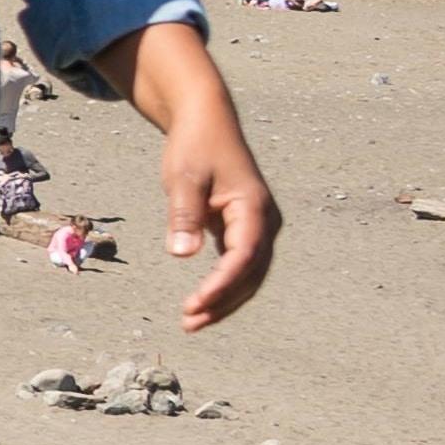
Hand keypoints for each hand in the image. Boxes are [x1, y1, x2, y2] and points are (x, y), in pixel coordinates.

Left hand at [161, 115, 278, 330]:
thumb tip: (180, 255)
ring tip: (191, 321)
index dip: (220, 285)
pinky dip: (223, 285)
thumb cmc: (195, 147)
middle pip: (251, 274)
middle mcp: (264, 222)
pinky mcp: (244, 229)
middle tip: (189, 323)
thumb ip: (183, 215)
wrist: (207, 122)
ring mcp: (258, 227)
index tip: (195, 305)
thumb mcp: (184, 177)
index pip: (243, 258)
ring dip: (224, 299)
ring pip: (248, 275)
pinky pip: (239, 265)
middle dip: (223, 301)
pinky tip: (202, 302)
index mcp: (254, 208)